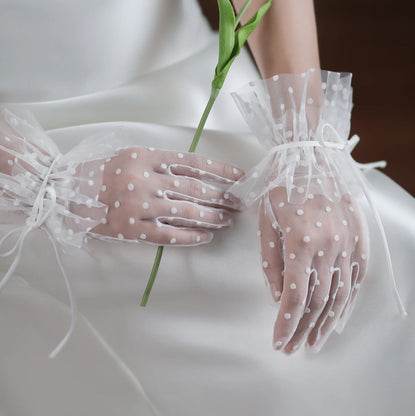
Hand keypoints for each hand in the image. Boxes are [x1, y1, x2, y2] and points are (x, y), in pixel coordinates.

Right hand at [87, 147, 243, 245]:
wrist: (65, 192)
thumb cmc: (101, 172)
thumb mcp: (130, 156)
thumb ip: (160, 162)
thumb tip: (196, 174)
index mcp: (145, 156)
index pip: (192, 162)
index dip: (219, 170)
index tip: (238, 177)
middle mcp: (144, 178)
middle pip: (194, 188)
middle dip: (222, 196)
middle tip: (238, 203)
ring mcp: (138, 205)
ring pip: (185, 212)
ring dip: (211, 217)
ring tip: (227, 220)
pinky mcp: (131, 229)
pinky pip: (168, 235)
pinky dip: (190, 236)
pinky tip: (205, 237)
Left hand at [259, 186, 368, 353]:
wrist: (311, 159)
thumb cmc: (281, 189)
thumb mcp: (266, 223)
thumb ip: (271, 262)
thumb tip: (276, 297)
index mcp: (301, 241)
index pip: (294, 296)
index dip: (285, 323)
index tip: (278, 343)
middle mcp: (329, 247)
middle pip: (317, 301)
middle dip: (302, 329)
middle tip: (292, 348)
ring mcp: (348, 244)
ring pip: (339, 295)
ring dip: (325, 324)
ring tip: (314, 342)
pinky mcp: (359, 240)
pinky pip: (356, 279)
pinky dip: (347, 303)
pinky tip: (337, 319)